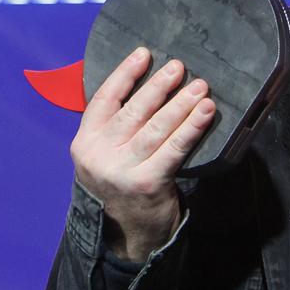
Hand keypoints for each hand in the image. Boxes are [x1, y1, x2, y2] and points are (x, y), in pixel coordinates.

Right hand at [70, 47, 213, 261]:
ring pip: (156, 128)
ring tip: (199, 87)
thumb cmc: (121, 187)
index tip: (144, 54)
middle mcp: (99, 154)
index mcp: (85, 142)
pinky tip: (205, 112)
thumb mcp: (104, 157)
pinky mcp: (147, 183)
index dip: (125, 74)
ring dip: (181, 104)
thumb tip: (149, 90)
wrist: (125, 235)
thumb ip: (114, 130)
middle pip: (134, 111)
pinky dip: (191, 127)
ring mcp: (122, 169)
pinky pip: (174, 148)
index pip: (104, 99)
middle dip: (159, 86)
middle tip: (179, 67)